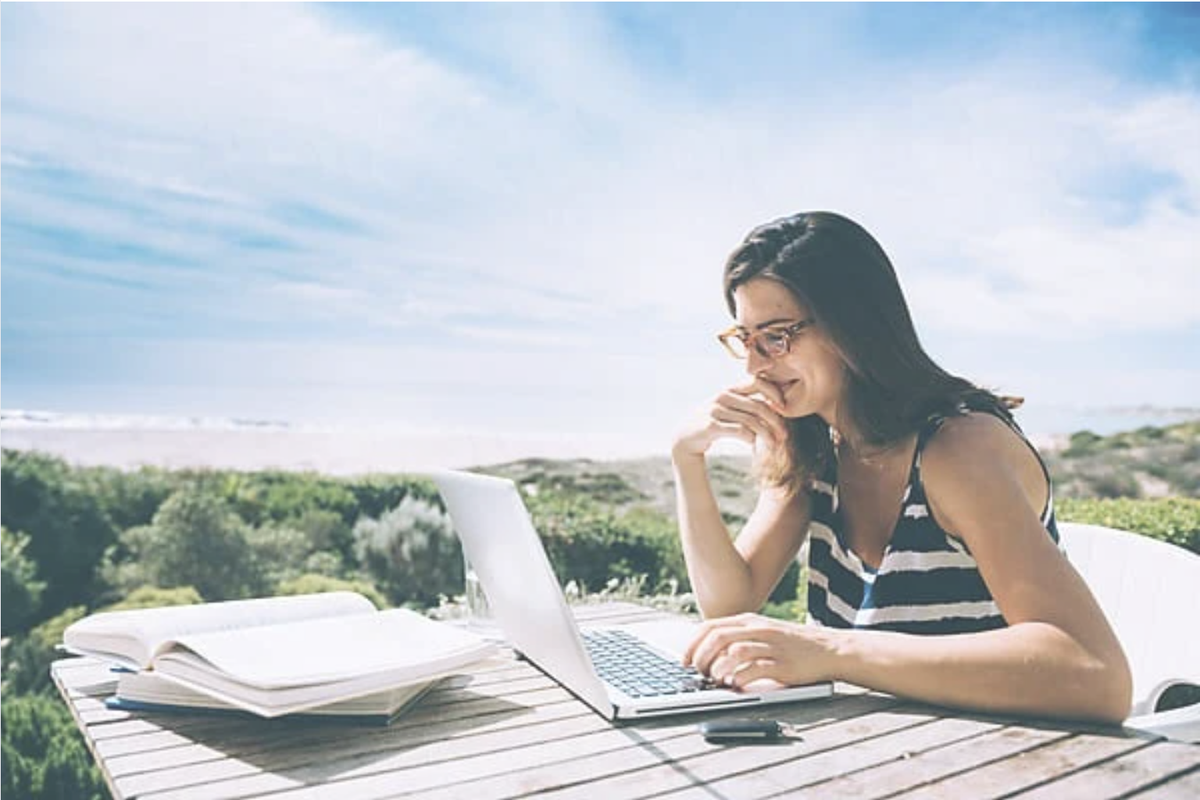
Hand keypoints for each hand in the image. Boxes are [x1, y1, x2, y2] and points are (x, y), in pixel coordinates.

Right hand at [672, 379, 788, 458]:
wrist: (685, 437)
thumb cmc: (714, 422)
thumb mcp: (728, 408)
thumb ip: (747, 403)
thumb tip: (777, 405)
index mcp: (730, 389)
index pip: (757, 381)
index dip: (774, 392)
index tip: (784, 408)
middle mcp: (722, 396)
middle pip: (758, 406)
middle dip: (775, 422)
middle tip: (784, 435)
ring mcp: (715, 410)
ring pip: (751, 421)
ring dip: (766, 435)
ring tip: (773, 444)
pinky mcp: (711, 425)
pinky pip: (739, 430)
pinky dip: (751, 438)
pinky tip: (754, 444)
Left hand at [682, 613, 840, 689]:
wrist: (830, 649)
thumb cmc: (793, 645)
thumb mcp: (764, 632)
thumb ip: (739, 636)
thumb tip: (708, 652)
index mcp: (750, 620)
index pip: (711, 626)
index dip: (692, 644)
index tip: (684, 661)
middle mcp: (758, 629)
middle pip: (718, 637)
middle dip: (701, 657)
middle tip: (697, 673)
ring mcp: (771, 645)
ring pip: (734, 651)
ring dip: (718, 667)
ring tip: (714, 680)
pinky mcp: (783, 664)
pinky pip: (756, 668)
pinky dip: (740, 677)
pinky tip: (734, 684)